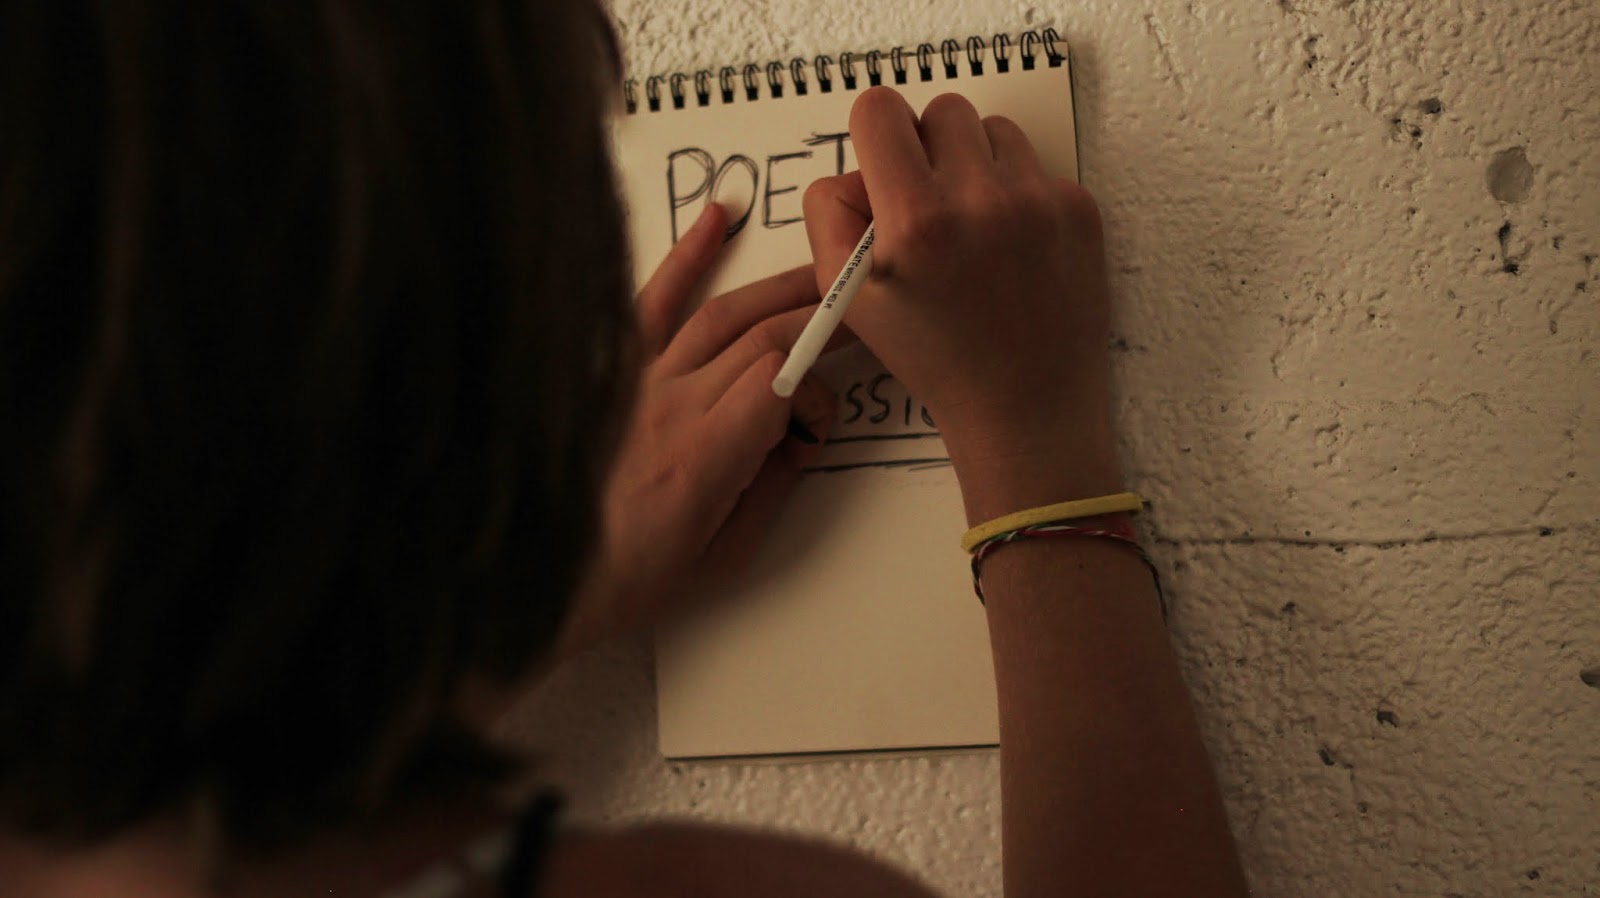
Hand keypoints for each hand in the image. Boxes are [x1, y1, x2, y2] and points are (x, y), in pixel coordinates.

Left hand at [556, 204, 838, 657]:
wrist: (550, 579)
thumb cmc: (638, 577)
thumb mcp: (730, 553)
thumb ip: (775, 484)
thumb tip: (803, 431)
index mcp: (703, 457)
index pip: (780, 381)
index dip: (816, 390)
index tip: (819, 424)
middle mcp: (669, 407)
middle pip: (760, 337)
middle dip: (817, 323)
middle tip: (856, 317)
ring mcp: (638, 383)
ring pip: (719, 313)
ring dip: (777, 289)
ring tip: (820, 276)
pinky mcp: (616, 373)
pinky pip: (651, 301)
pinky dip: (687, 255)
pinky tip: (718, 219)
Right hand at [803, 87, 1121, 522]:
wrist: (1026, 406)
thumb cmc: (934, 357)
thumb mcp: (849, 299)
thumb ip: (830, 216)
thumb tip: (856, 168)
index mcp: (915, 221)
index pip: (880, 109)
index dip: (875, 133)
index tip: (884, 164)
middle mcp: (980, 200)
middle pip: (941, 109)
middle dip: (927, 147)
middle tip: (927, 202)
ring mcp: (1038, 200)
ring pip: (993, 129)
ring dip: (974, 164)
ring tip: (971, 226)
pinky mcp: (1078, 209)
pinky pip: (1034, 165)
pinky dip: (1016, 193)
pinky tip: (1010, 247)